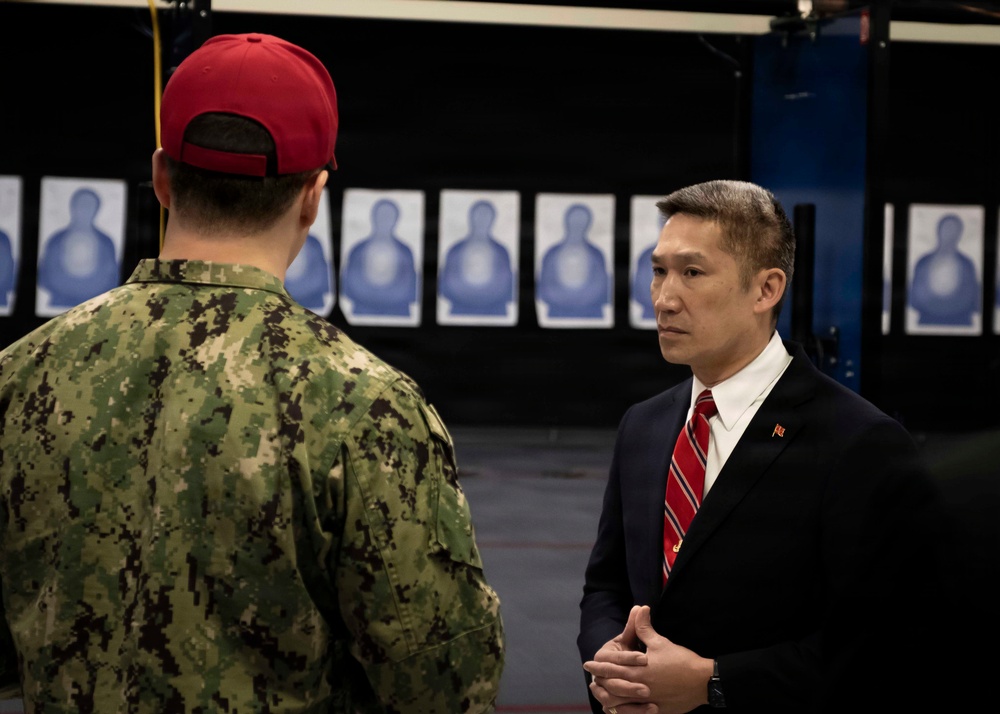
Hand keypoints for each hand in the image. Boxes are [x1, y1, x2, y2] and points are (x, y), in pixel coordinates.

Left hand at [585, 606, 712, 713]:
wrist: (703, 682)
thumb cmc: (681, 660)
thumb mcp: (660, 642)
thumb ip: (643, 628)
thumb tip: (638, 608)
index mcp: (638, 670)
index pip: (612, 668)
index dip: (598, 665)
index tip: (588, 663)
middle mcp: (640, 687)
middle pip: (613, 687)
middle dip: (600, 683)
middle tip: (591, 681)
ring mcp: (648, 701)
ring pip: (621, 704)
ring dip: (610, 699)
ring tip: (602, 697)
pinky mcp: (658, 711)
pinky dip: (626, 713)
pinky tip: (622, 710)